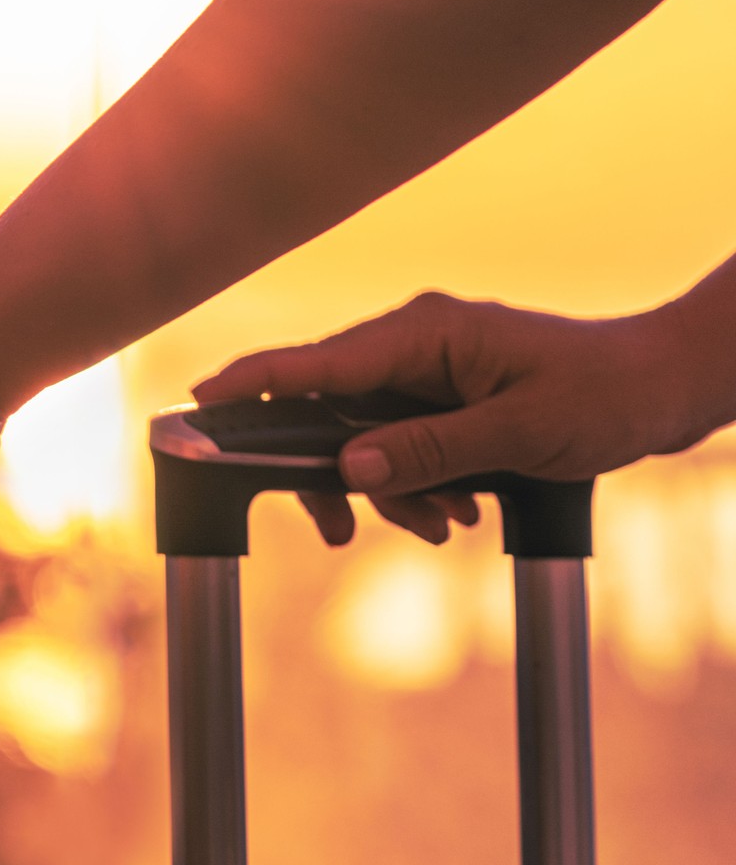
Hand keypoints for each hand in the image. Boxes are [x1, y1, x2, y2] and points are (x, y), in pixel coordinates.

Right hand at [190, 290, 719, 544]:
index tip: (198, 404)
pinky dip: (414, 484)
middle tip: (342, 531)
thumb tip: (349, 470)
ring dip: (389, 489)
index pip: (312, 363)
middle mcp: (412, 346)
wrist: (666, 388)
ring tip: (446, 523)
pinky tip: (456, 512)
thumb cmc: (606, 393)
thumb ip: (428, 450)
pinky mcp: (439, 399)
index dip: (250, 386)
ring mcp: (425, 372)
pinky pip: (396, 446)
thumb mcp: (518, 432)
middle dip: (335, 476)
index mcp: (423, 333)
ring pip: (360, 439)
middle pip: (324, 412)